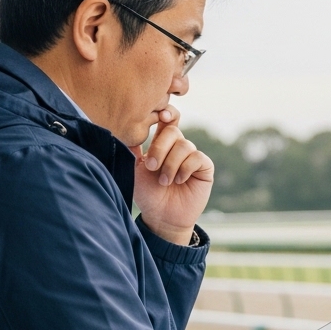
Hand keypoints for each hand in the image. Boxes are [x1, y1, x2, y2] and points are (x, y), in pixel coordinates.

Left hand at [130, 108, 212, 244]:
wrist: (161, 216)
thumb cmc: (147, 193)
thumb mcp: (134, 168)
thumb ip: (133, 147)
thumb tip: (125, 125)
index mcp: (163, 142)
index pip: (168, 119)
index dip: (167, 113)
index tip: (160, 116)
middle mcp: (179, 146)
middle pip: (173, 130)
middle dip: (160, 148)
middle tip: (151, 166)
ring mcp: (193, 156)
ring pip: (184, 146)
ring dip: (170, 164)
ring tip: (164, 181)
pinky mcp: (205, 168)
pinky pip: (197, 158)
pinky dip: (184, 169)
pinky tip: (179, 181)